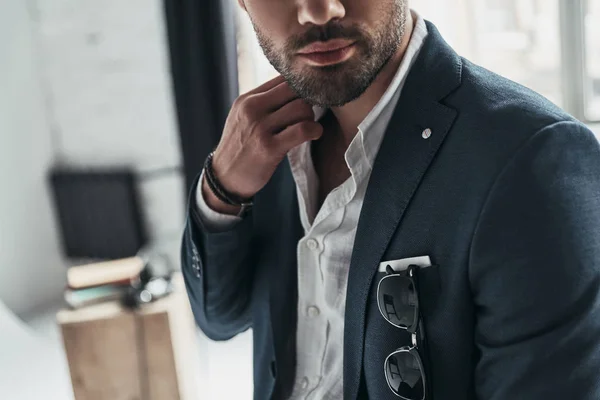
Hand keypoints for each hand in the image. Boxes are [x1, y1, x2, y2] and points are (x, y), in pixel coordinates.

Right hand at [203, 75, 322, 212]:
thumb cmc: (241, 147)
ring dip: (312, 117)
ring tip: (309, 127)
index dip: (301, 87)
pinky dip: (314, 130)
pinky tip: (314, 134)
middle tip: (309, 115)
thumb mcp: (243, 117)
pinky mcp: (269, 147)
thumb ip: (264, 102)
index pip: (283, 79)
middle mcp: (252, 109)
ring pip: (301, 107)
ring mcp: (260, 128)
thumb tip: (294, 88)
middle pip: (294, 90)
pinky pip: (302, 129)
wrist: (225, 178)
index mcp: (247, 99)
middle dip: (308, 101)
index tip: (307, 100)